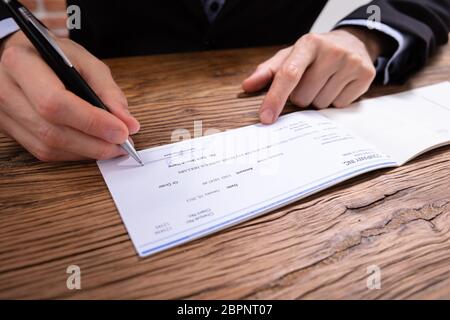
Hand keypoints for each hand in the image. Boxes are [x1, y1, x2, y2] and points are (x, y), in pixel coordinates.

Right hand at [0, 31, 139, 161]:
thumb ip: (108, 91)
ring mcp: (3, 114)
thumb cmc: (53, 55)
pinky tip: (92, 146)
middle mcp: (5, 91)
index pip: (55, 102)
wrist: (20, 56)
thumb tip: (129, 124)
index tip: (122, 131)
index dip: (92, 122)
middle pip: (52, 131)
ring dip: (87, 151)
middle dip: (94, 143)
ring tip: (112, 146)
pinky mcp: (9, 130)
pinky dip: (74, 153)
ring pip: (48, 146)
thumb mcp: (84, 60)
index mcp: (20, 63)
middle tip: (123, 144)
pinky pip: (44, 151)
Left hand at [242, 28, 385, 123]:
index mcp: (308, 43)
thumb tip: (247, 86)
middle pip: (303, 97)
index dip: (275, 98)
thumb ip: (268, 72)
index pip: (288, 74)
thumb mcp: (291, 56)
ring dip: (317, 100)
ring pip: (321, 104)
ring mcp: (351, 62)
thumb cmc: (315, 54)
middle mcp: (331, 51)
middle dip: (301, 97)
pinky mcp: (365, 75)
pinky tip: (337, 86)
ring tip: (324, 83)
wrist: (352, 42)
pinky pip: (339, 105)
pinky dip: (335, 101)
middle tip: (309, 83)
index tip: (266, 118)